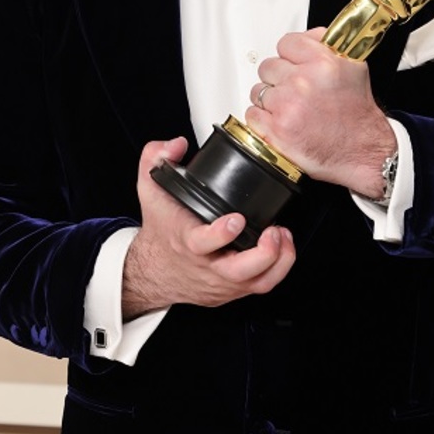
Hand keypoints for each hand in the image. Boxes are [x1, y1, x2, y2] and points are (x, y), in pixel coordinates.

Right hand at [122, 137, 295, 318]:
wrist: (155, 269)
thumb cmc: (161, 230)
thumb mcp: (150, 189)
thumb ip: (157, 159)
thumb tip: (177, 144)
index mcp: (187, 241)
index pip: (203, 244)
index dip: (222, 234)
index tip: (236, 219)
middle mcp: (207, 266)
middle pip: (239, 272)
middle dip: (263, 254)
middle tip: (273, 232)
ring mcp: (222, 281)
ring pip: (258, 283)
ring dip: (278, 261)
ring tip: (283, 236)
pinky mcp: (234, 289)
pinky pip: (261, 284)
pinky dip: (278, 267)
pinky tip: (282, 246)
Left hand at [245, 28, 395, 197]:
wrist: (362, 151)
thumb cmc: (357, 116)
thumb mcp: (354, 68)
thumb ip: (328, 46)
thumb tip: (309, 35)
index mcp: (322, 63)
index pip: (286, 43)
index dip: (289, 55)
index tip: (293, 64)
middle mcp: (302, 82)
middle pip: (268, 67)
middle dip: (279, 79)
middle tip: (295, 92)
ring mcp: (286, 106)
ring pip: (258, 91)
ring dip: (270, 100)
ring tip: (291, 110)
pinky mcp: (275, 130)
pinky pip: (252, 115)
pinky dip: (263, 120)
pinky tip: (282, 123)